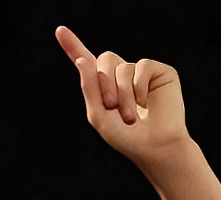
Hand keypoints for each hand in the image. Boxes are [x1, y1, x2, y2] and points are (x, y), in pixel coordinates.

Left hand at [54, 27, 191, 167]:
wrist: (154, 147)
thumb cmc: (126, 136)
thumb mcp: (98, 114)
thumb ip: (89, 87)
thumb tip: (82, 60)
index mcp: (103, 85)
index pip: (86, 60)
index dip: (72, 45)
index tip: (60, 31)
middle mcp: (121, 74)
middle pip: (105, 58)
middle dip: (104, 83)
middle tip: (111, 106)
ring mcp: (141, 72)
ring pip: (123, 67)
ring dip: (123, 94)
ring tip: (130, 115)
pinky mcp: (160, 72)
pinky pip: (143, 65)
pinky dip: (139, 86)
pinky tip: (146, 102)